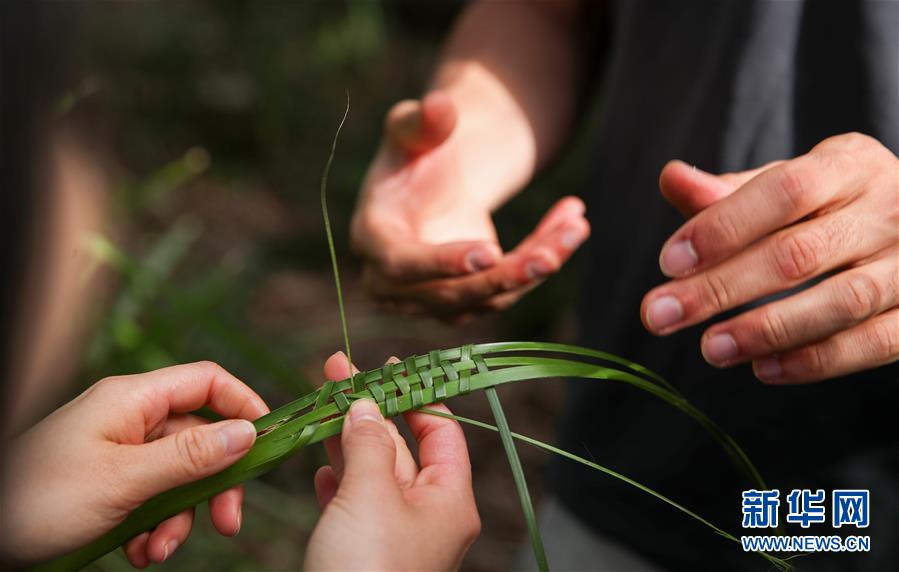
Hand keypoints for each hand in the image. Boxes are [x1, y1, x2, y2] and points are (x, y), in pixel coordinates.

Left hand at [1, 361, 268, 566]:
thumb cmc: (38, 499)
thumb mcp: (123, 480)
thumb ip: (190, 456)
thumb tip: (247, 433)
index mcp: (132, 399)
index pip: (207, 382)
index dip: (243, 405)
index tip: (266, 443)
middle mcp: (128, 418)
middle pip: (199, 436)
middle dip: (214, 483)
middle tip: (226, 523)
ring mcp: (116, 451)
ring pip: (177, 475)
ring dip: (179, 517)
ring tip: (158, 551)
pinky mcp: (106, 482)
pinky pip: (151, 497)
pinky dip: (153, 527)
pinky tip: (138, 552)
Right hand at [304, 353, 479, 570]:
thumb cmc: (367, 571)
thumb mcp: (370, 495)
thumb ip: (369, 443)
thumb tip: (366, 404)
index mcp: (449, 500)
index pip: (441, 431)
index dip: (416, 395)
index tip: (387, 367)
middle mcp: (427, 515)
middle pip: (402, 446)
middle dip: (370, 409)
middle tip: (337, 371)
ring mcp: (394, 535)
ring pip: (373, 473)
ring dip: (347, 440)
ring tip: (321, 406)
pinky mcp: (364, 552)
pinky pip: (354, 505)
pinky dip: (338, 481)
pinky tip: (322, 466)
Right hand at [352, 90, 589, 321]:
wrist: (429, 185)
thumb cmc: (414, 155)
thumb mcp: (412, 131)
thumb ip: (420, 120)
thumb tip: (439, 105)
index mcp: (372, 238)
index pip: (400, 263)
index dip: (441, 262)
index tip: (490, 251)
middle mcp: (394, 282)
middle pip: (450, 294)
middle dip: (505, 276)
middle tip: (552, 255)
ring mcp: (431, 299)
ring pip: (488, 298)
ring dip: (535, 267)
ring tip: (575, 227)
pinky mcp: (467, 302)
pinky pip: (509, 291)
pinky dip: (542, 260)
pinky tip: (571, 224)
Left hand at [642, 133, 897, 383]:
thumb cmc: (833, 203)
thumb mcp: (788, 184)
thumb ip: (728, 192)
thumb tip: (670, 177)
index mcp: (850, 165)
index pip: (785, 191)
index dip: (724, 227)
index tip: (669, 262)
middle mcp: (890, 208)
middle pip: (799, 253)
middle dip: (722, 287)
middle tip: (660, 315)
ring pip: (842, 301)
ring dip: (767, 330)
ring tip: (710, 348)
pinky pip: (876, 342)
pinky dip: (817, 360)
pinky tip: (763, 368)